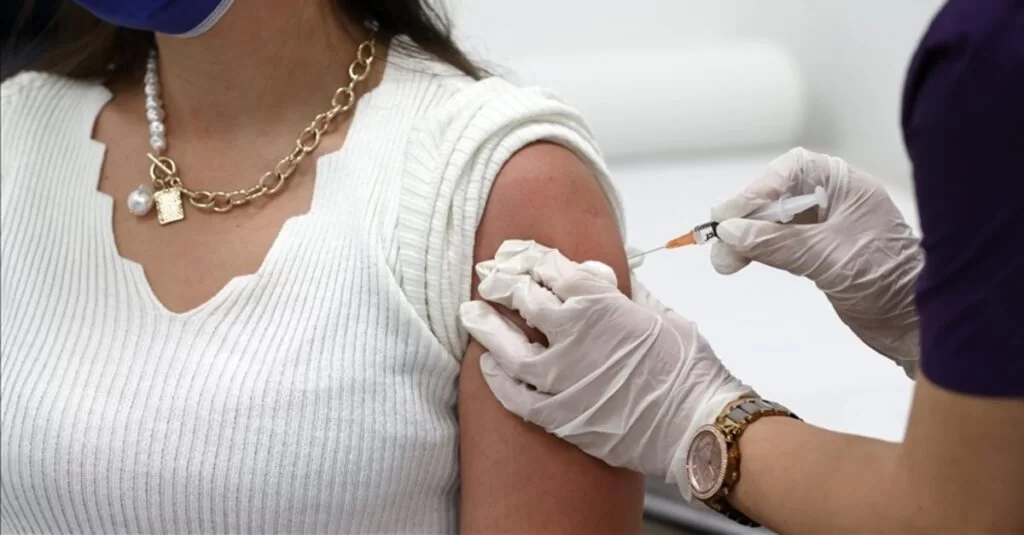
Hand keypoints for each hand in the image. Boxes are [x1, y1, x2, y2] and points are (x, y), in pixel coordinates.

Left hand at [459, 240, 753, 500]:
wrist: (696, 423)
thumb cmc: (688, 368)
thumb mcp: (661, 314)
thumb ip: (627, 295)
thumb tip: (609, 281)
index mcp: (598, 301)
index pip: (550, 269)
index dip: (529, 258)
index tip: (516, 254)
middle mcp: (571, 333)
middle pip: (522, 298)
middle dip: (502, 282)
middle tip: (487, 277)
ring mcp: (559, 377)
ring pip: (507, 346)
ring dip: (486, 327)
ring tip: (470, 314)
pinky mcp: (558, 415)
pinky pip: (516, 396)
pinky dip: (498, 380)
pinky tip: (488, 367)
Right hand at [711, 147, 922, 375]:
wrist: (917, 324)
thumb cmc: (889, 282)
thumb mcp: (828, 257)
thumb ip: (777, 242)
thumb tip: (732, 232)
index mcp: (847, 185)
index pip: (792, 170)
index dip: (758, 187)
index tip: (730, 213)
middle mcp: (835, 200)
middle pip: (777, 195)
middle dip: (746, 217)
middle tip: (719, 241)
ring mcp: (826, 228)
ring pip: (773, 222)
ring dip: (745, 238)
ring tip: (723, 260)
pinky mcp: (819, 254)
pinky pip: (778, 244)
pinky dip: (757, 251)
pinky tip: (739, 260)